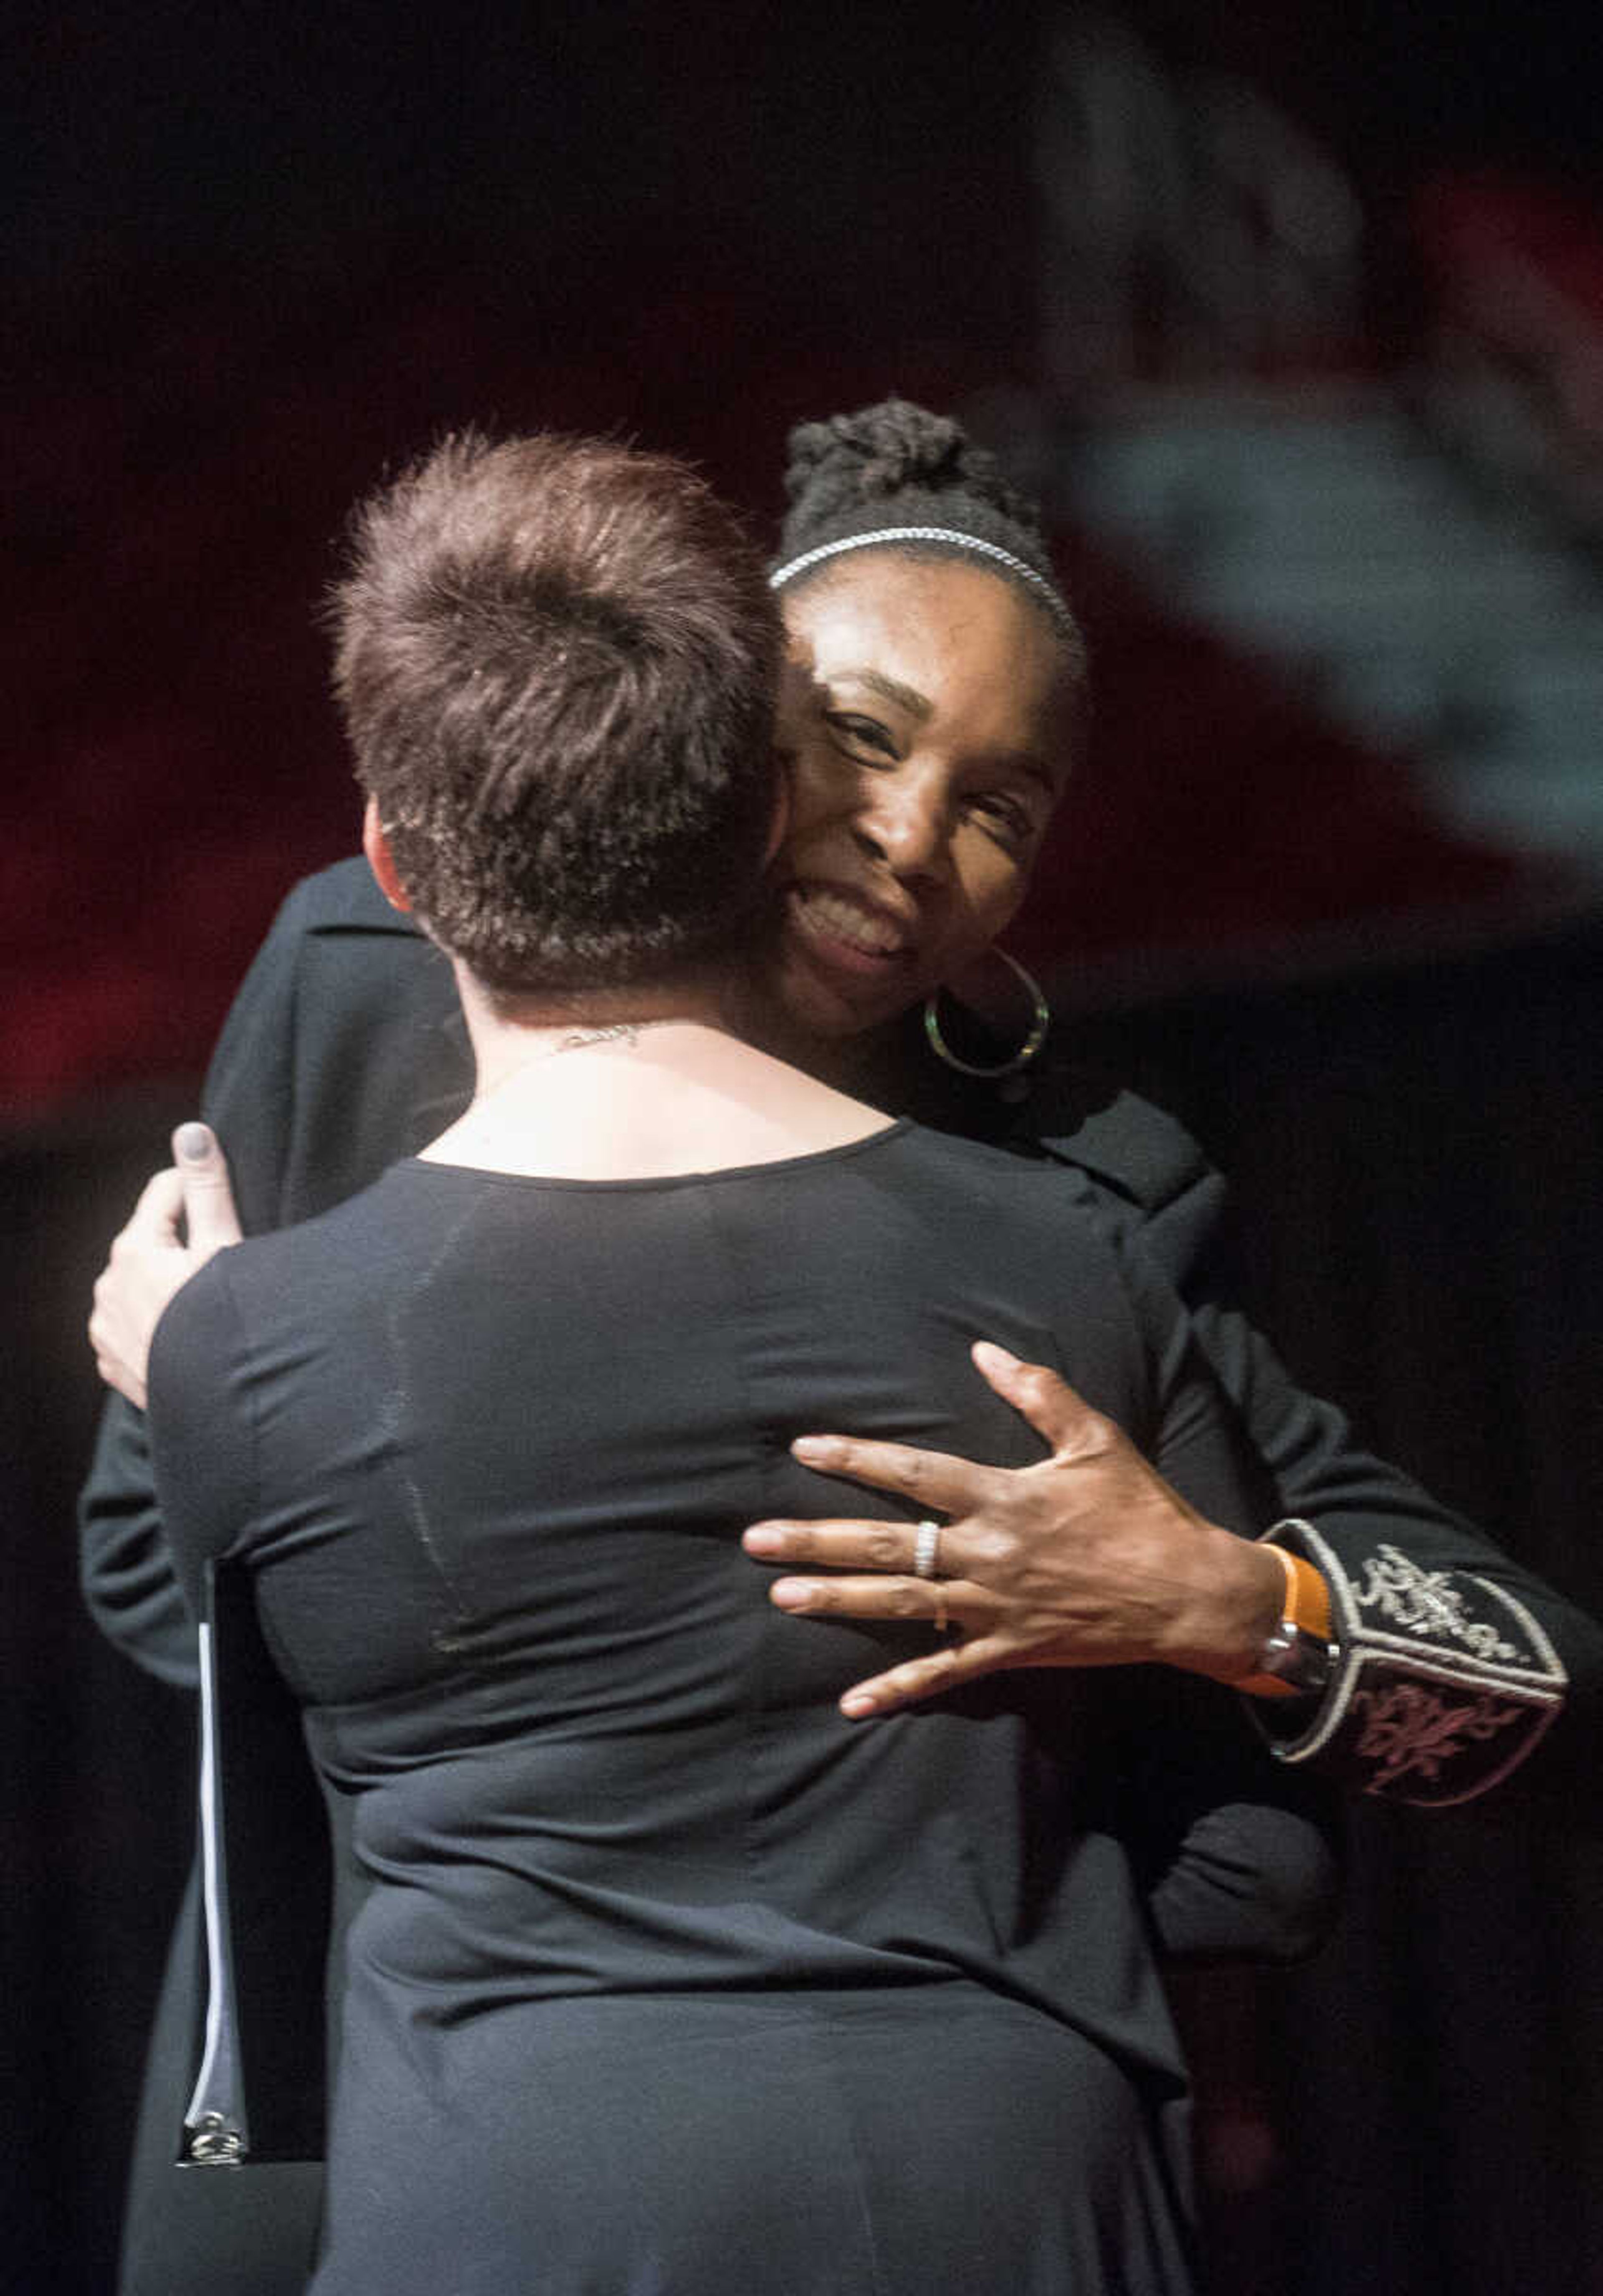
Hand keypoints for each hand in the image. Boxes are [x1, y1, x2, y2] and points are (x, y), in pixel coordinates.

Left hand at [88, 1123, 242, 1408]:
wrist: (220, 1404)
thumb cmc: (225, 1323)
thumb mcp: (225, 1247)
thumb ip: (207, 1187)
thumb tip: (191, 1131)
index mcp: (134, 1250)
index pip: (165, 1191)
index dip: (200, 1190)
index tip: (229, 1208)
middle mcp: (108, 1284)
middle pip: (152, 1238)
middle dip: (185, 1240)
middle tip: (227, 1263)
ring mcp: (104, 1326)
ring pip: (141, 1282)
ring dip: (169, 1281)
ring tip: (208, 1303)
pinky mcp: (111, 1359)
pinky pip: (133, 1323)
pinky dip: (157, 1320)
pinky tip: (187, 1334)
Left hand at [743, 1340, 1285, 1718]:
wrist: (1187, 1593)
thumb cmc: (1142, 1511)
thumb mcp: (1095, 1440)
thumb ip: (1038, 1392)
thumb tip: (986, 1350)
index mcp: (1004, 1498)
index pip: (915, 1474)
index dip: (859, 1460)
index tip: (806, 1450)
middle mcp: (988, 1553)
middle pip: (888, 1545)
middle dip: (818, 1539)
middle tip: (755, 1539)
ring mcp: (994, 1606)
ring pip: (901, 1604)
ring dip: (837, 1600)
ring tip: (780, 1595)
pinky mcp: (1009, 1649)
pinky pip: (945, 1672)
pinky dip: (899, 1688)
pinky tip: (852, 1703)